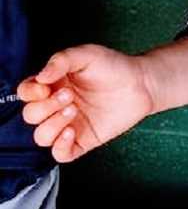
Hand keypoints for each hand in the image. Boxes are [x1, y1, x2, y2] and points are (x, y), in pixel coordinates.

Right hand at [18, 45, 154, 162]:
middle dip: (45, 106)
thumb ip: (61, 61)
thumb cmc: (114, 67)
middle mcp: (57, 106)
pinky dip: (60, 146)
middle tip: (69, 95)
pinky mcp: (83, 140)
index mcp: (53, 85)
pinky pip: (60, 154)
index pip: (26, 93)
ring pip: (41, 136)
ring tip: (73, 110)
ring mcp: (69, 124)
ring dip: (52, 124)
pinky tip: (71, 131)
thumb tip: (40, 77)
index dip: (29, 92)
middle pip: (31, 115)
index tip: (44, 87)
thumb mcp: (87, 55)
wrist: (141, 83)